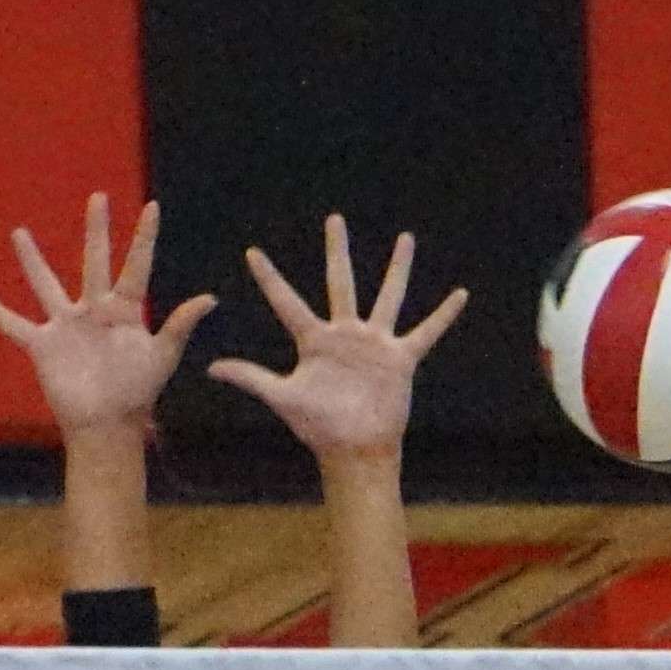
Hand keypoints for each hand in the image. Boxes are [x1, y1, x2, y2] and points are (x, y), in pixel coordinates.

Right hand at [0, 192, 215, 437]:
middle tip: (98, 197)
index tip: (152, 207)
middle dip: (97, 230)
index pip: (137, 266)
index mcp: (125, 310)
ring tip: (18, 232)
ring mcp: (66, 325)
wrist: (106, 426)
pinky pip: (13, 325)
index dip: (144, 238)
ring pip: (45, 284)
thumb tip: (210, 298)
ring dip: (32, 260)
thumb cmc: (137, 393)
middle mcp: (94, 310)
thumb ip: (180, 325)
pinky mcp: (43, 345)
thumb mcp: (162, 357)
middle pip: (94, 261)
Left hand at [207, 219, 464, 460]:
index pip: (287, 302)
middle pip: (339, 281)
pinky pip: (426, 331)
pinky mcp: (399, 358)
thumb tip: (210, 367)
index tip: (252, 253)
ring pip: (388, 295)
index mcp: (314, 342)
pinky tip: (460, 295)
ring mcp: (374, 343)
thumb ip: (250, 378)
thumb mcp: (282, 398)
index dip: (269, 278)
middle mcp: (344, 335)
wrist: (353, 450)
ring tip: (406, 238)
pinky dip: (443, 315)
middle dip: (336, 250)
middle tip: (334, 219)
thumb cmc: (318, 428)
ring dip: (397, 268)